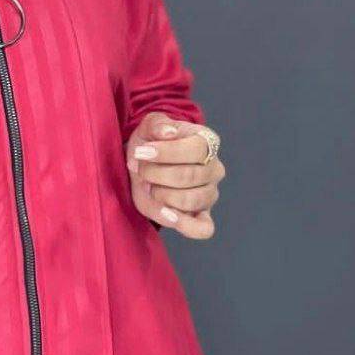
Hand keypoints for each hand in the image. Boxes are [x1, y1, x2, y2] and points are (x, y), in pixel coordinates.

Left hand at [125, 111, 224, 239]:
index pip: (197, 149)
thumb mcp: (148, 126)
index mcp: (207, 143)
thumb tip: (169, 133)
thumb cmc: (150, 142)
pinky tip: (166, 213)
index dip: (166, 153)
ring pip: (191, 201)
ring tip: (149, 187)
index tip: (140, 152)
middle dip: (156, 174)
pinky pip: (203, 229)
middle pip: (189, 176)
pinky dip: (185, 225)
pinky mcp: (200, 216)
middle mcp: (214, 169)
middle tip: (140, 170)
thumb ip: (157, 125)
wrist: (143, 162)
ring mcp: (209, 194)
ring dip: (162, 195)